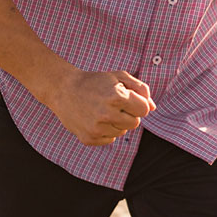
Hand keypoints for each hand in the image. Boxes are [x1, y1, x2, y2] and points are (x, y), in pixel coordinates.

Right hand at [36, 69, 154, 146]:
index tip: (128, 99)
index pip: (144, 110)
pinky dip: (106, 131)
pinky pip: (110, 139)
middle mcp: (106, 114)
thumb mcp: (119, 77)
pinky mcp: (88, 138)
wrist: (63, 89)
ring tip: (102, 111)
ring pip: (122, 132)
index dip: (138, 104)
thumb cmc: (95, 82)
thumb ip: (141, 89)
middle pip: (135, 123)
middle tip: (114, 105)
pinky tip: (95, 120)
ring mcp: (96, 128)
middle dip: (129, 114)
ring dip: (117, 123)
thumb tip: (153, 108)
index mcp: (116, 97)